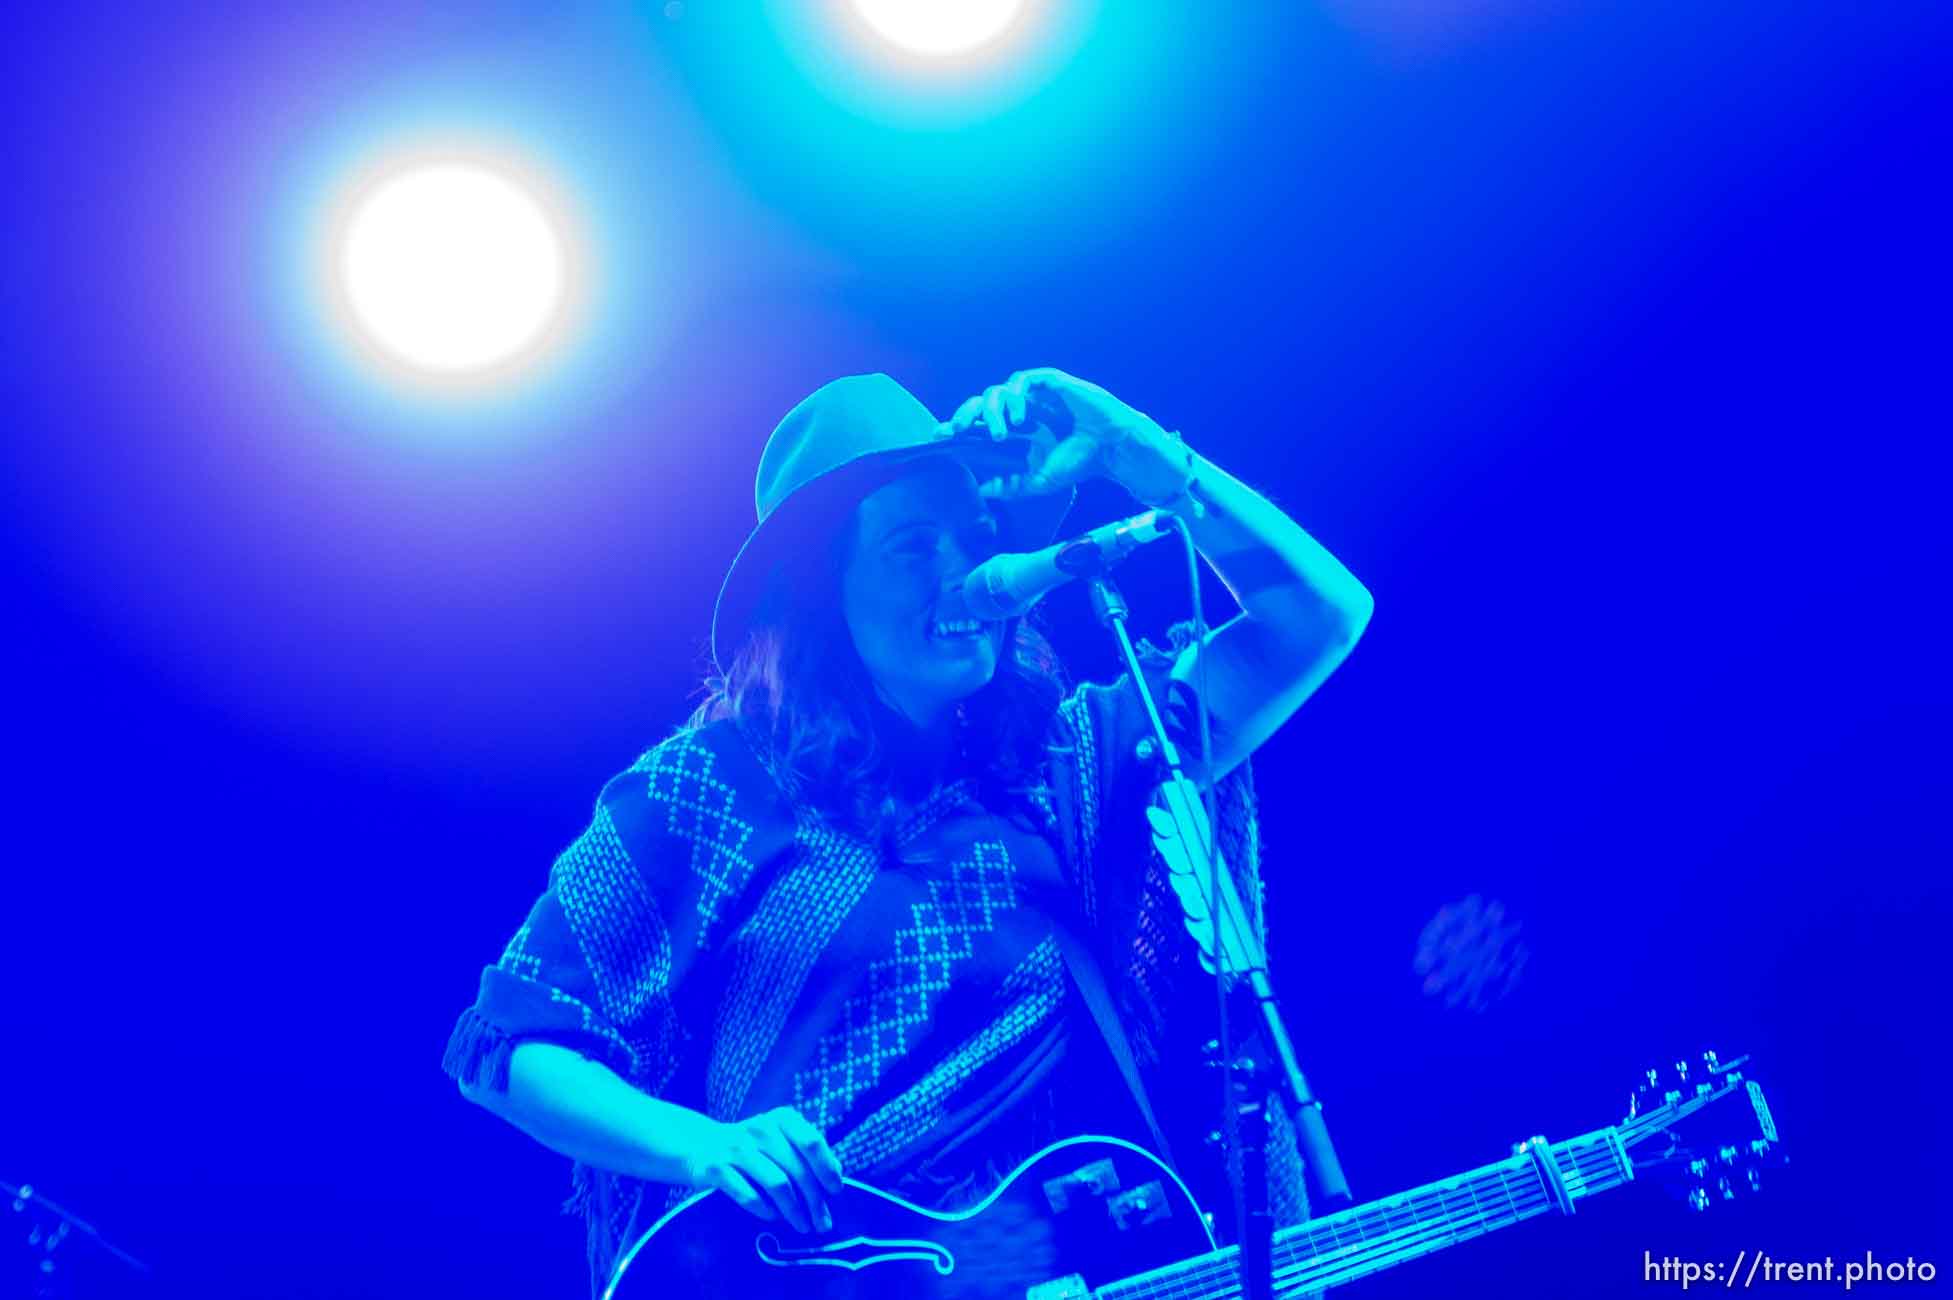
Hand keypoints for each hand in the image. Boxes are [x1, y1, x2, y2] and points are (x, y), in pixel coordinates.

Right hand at [682, 1106, 844, 1233]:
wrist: (702, 1147)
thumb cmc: (755, 1148)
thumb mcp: (782, 1141)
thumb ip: (808, 1154)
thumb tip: (836, 1174)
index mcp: (782, 1118)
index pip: (811, 1143)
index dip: (827, 1169)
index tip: (836, 1193)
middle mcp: (760, 1127)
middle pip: (797, 1169)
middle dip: (815, 1201)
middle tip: (823, 1224)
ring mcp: (736, 1147)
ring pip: (777, 1184)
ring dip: (794, 1210)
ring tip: (803, 1226)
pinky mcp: (716, 1168)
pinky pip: (749, 1195)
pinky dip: (766, 1210)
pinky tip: (774, 1217)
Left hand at [946, 367, 1192, 504]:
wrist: (1110, 449)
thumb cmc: (1078, 462)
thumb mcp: (1039, 481)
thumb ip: (1012, 485)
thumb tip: (982, 491)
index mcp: (1015, 431)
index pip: (977, 423)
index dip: (957, 426)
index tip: (939, 436)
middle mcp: (1021, 410)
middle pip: (980, 402)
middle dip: (964, 414)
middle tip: (955, 430)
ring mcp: (1035, 395)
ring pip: (998, 390)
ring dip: (993, 411)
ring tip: (1001, 434)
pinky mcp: (1051, 383)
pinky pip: (1023, 379)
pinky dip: (1016, 396)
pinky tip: (1020, 418)